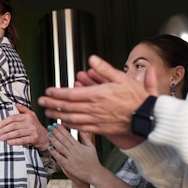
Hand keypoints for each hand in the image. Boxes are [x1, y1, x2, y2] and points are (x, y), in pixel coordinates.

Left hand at [0, 103, 48, 150]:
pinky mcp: (34, 138)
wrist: (45, 136)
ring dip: (7, 136)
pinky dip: (15, 141)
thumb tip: (15, 104)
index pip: (14, 118)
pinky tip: (9, 142)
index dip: (5, 121)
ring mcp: (32, 130)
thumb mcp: (31, 115)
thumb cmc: (35, 126)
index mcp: (28, 116)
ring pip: (17, 133)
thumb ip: (23, 110)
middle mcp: (30, 122)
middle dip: (4, 130)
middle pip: (14, 126)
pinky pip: (23, 140)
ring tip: (1, 138)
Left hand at [37, 54, 155, 135]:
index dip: (57, 93)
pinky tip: (63, 123)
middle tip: (41, 101)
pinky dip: (70, 125)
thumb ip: (104, 69)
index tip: (48, 90)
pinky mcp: (99, 129)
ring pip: (71, 118)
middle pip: (67, 106)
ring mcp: (96, 120)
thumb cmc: (135, 97)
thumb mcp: (121, 77)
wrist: (146, 116)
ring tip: (47, 112)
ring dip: (57, 115)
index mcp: (98, 95)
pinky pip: (81, 128)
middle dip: (52, 103)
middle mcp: (94, 108)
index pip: (71, 94)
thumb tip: (91, 59)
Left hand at [48, 127, 100, 184]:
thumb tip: (82, 129)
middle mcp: (74, 151)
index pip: (68, 135)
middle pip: (63, 140)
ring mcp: (71, 158)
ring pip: (61, 147)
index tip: (56, 124)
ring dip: (54, 140)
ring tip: (48, 134)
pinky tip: (50, 147)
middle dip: (56, 132)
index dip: (62, 129)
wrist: (94, 174)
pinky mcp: (68, 166)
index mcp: (79, 146)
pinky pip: (60, 158)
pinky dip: (55, 153)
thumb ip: (85, 138)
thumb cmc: (93, 161)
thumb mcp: (91, 147)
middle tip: (50, 126)